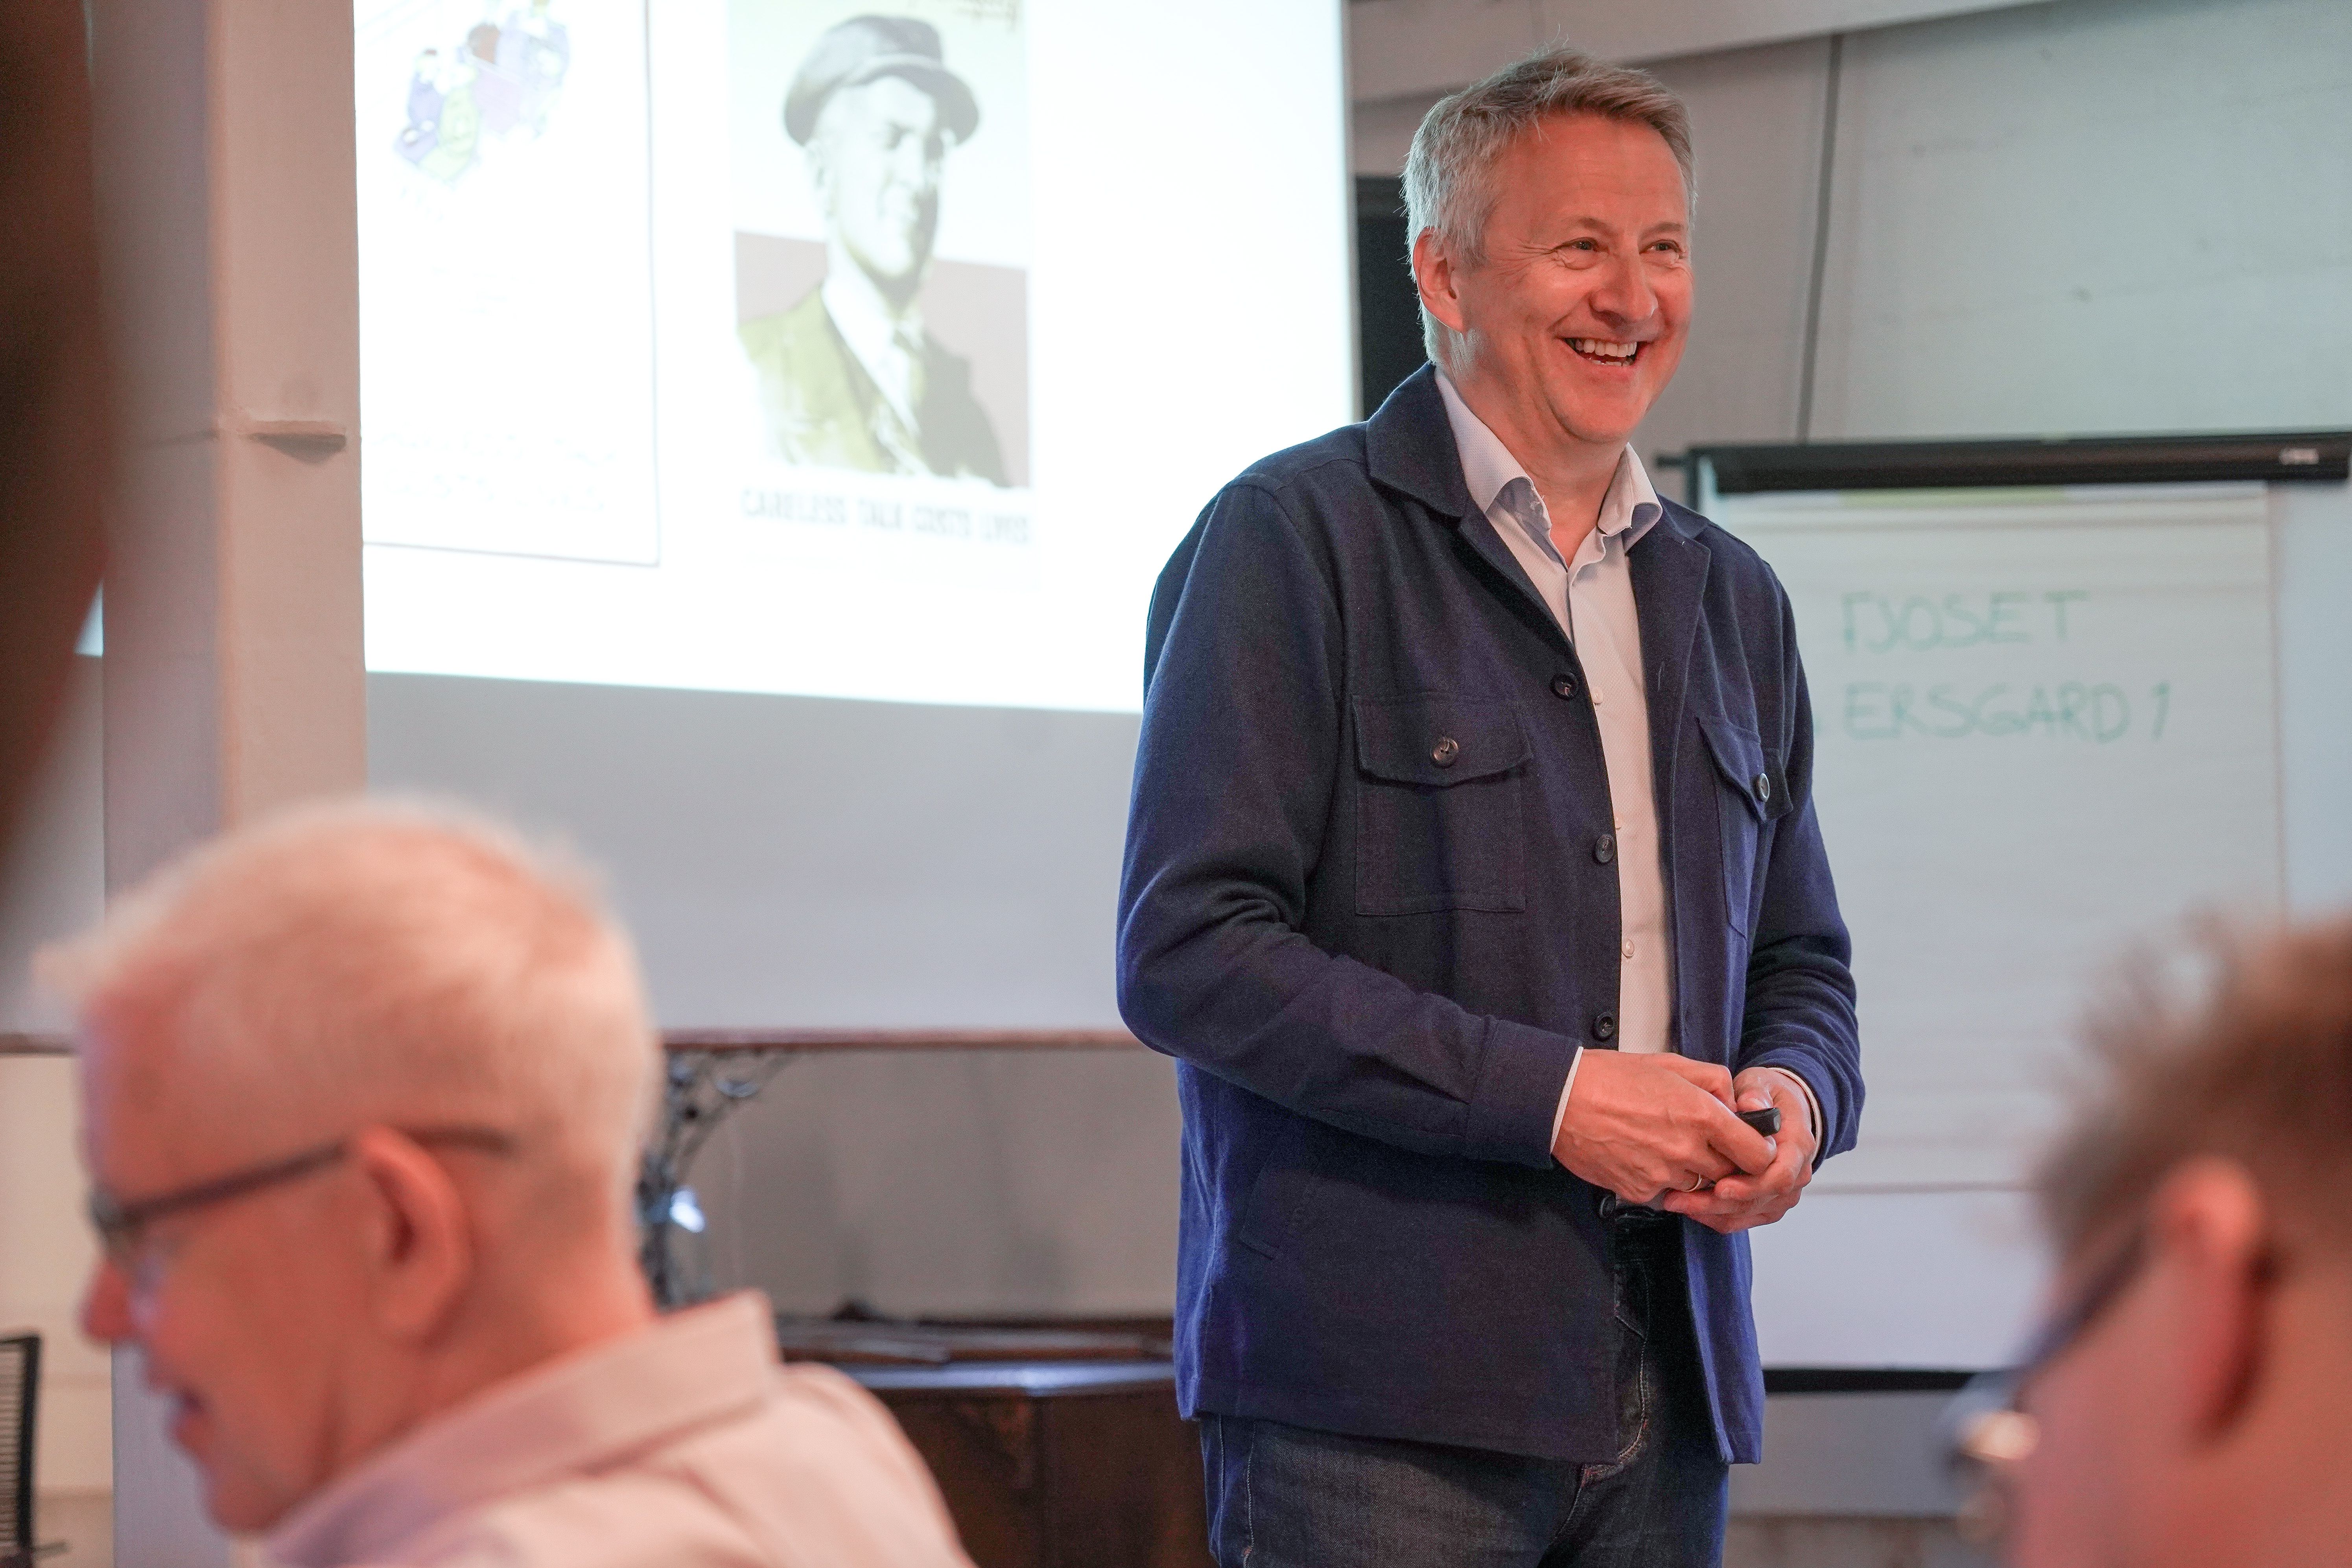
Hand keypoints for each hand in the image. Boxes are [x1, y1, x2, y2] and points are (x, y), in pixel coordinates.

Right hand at [1550, 1051, 1775, 1204]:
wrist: (1559, 1099)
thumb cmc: (1610, 1077)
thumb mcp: (1669, 1063)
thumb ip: (1712, 1080)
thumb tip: (1734, 1102)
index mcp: (1701, 1114)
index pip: (1758, 1154)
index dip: (1758, 1152)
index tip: (1749, 1146)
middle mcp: (1686, 1149)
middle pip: (1729, 1175)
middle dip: (1723, 1162)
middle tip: (1703, 1143)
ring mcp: (1661, 1174)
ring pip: (1698, 1186)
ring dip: (1692, 1172)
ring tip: (1666, 1145)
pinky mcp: (1638, 1191)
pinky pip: (1665, 1194)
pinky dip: (1661, 1180)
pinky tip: (1642, 1155)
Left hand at [1659, 1068, 1817, 1233]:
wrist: (1779, 1109)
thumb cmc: (1767, 1096)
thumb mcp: (1762, 1085)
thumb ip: (1756, 1095)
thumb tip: (1751, 1105)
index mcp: (1798, 1145)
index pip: (1780, 1175)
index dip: (1751, 1185)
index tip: (1720, 1187)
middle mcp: (1796, 1173)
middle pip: (1761, 1199)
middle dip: (1720, 1204)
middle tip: (1682, 1199)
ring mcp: (1783, 1191)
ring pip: (1749, 1213)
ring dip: (1712, 1212)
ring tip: (1677, 1203)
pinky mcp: (1768, 1202)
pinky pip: (1744, 1218)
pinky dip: (1717, 1216)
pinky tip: (1690, 1208)